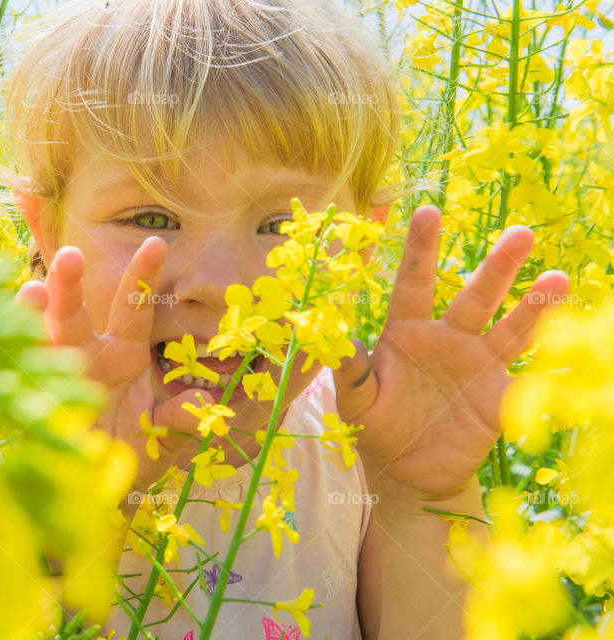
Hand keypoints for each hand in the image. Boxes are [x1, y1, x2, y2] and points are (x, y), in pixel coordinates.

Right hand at [15, 238, 213, 495]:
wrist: (94, 495)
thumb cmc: (129, 456)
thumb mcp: (162, 440)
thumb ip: (181, 420)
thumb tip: (205, 404)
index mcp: (121, 356)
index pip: (132, 309)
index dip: (142, 278)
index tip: (156, 243)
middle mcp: (83, 359)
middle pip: (71, 316)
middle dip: (69, 287)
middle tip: (70, 256)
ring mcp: (50, 382)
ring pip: (35, 343)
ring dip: (30, 318)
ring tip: (30, 294)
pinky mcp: (25, 411)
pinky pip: (10, 384)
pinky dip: (6, 367)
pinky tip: (1, 350)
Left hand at [331, 206, 569, 501]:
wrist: (406, 472)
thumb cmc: (375, 428)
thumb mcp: (354, 402)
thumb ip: (351, 372)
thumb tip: (336, 342)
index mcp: (406, 332)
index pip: (414, 282)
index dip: (421, 248)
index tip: (428, 211)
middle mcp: (447, 338)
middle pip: (474, 296)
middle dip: (497, 266)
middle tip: (522, 233)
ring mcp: (477, 365)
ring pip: (509, 328)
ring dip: (534, 305)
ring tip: (557, 278)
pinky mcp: (499, 397)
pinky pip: (531, 380)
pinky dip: (556, 366)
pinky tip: (579, 345)